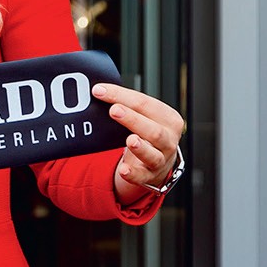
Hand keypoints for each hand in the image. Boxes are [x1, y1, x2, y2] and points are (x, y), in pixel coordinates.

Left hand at [93, 83, 185, 202]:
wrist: (157, 162)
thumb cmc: (147, 134)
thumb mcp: (144, 117)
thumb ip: (126, 104)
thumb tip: (99, 89)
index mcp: (168, 119)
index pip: (145, 103)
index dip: (122, 95)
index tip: (100, 90)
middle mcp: (168, 139)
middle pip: (153, 129)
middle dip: (133, 119)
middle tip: (114, 110)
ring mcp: (162, 159)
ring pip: (153, 154)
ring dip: (141, 147)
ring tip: (130, 139)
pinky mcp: (150, 176)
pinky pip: (142, 176)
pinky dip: (133, 174)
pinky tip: (123, 169)